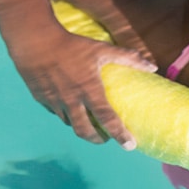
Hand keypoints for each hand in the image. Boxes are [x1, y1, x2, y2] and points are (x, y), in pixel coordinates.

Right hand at [11, 27, 155, 147]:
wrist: (35, 42)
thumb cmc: (72, 45)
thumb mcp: (103, 49)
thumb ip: (128, 58)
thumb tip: (153, 67)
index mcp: (89, 90)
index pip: (107, 119)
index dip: (120, 134)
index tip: (130, 146)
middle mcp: (71, 101)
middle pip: (85, 131)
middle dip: (99, 139)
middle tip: (108, 138)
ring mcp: (55, 102)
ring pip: (71, 124)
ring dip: (83, 128)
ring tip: (93, 125)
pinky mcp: (42, 100)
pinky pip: (57, 114)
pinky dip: (68, 116)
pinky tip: (73, 109)